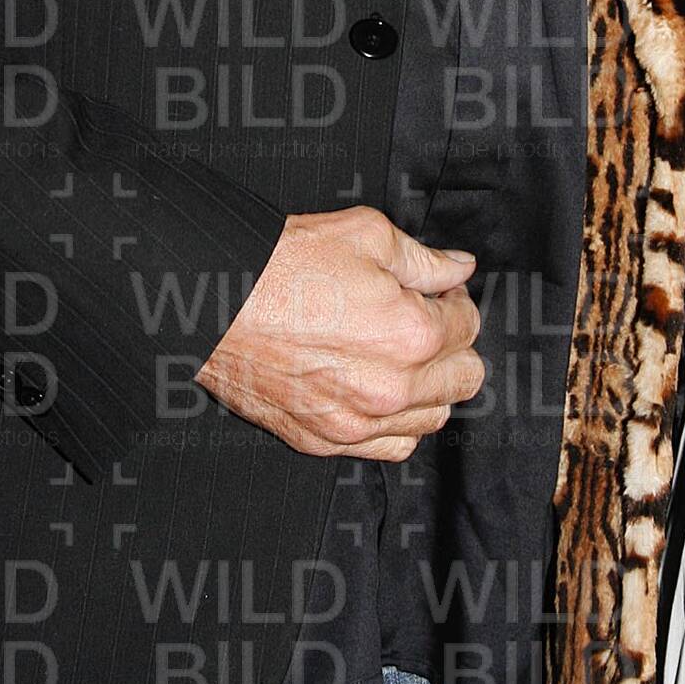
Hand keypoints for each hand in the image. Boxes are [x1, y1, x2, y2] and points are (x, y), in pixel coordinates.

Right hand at [194, 205, 483, 460]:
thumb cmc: (283, 265)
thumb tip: (459, 268)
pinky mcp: (325, 440)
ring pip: (432, 418)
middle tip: (424, 319)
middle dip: (452, 344)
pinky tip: (380, 389)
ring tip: (400, 353)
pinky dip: (396, 423)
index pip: (469, 325)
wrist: (215, 302)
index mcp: (411, 334)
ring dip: (429, 386)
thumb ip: (425, 259)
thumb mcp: (366, 236)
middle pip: (464, 378)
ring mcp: (357, 422)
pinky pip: (391, 448)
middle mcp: (391, 388)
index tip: (437, 291)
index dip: (454, 300)